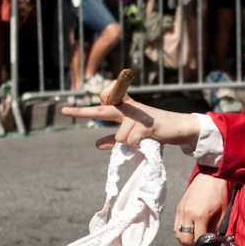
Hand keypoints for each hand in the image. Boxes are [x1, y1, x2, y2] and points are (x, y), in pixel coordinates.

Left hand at [61, 80, 201, 147]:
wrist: (180, 127)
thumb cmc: (157, 130)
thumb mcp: (134, 134)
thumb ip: (116, 139)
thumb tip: (97, 145)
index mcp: (126, 107)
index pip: (106, 100)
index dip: (94, 103)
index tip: (72, 108)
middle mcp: (129, 108)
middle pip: (103, 109)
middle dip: (83, 112)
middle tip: (64, 111)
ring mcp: (137, 115)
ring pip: (121, 137)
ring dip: (131, 143)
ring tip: (144, 138)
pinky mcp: (146, 123)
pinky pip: (131, 141)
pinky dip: (138, 145)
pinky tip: (148, 139)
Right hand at [174, 174, 229, 245]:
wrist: (210, 175)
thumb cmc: (219, 193)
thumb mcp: (223, 212)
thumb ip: (216, 229)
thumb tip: (213, 241)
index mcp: (200, 216)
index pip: (197, 240)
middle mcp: (187, 214)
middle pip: (184, 240)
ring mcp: (181, 211)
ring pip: (178, 234)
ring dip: (185, 241)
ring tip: (193, 243)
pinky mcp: (178, 207)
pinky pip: (176, 226)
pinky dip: (181, 232)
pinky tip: (189, 233)